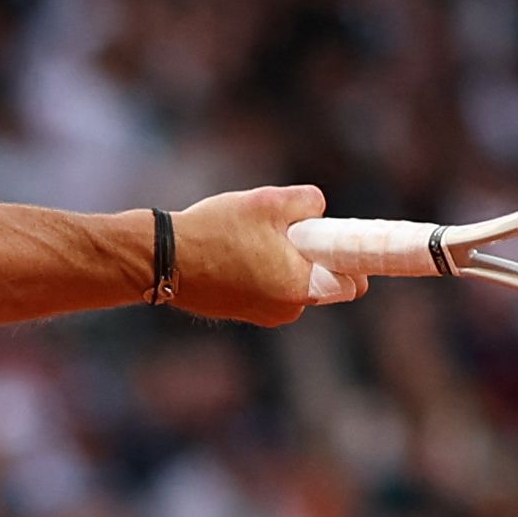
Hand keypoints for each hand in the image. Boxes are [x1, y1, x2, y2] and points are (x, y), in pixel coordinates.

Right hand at [173, 186, 359, 325]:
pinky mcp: (241, 312)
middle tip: (284, 228)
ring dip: (283, 260)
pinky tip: (234, 250)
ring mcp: (262, 315)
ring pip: (291, 282)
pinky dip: (260, 270)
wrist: (165, 259)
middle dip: (310, 255)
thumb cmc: (217, 231)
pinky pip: (266, 288)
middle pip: (320, 280)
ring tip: (250, 236)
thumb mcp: (270, 201)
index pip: (352, 284)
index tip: (336, 238)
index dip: (350, 258)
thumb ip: (309, 202)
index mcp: (302, 289)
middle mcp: (286, 311)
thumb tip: (318, 210)